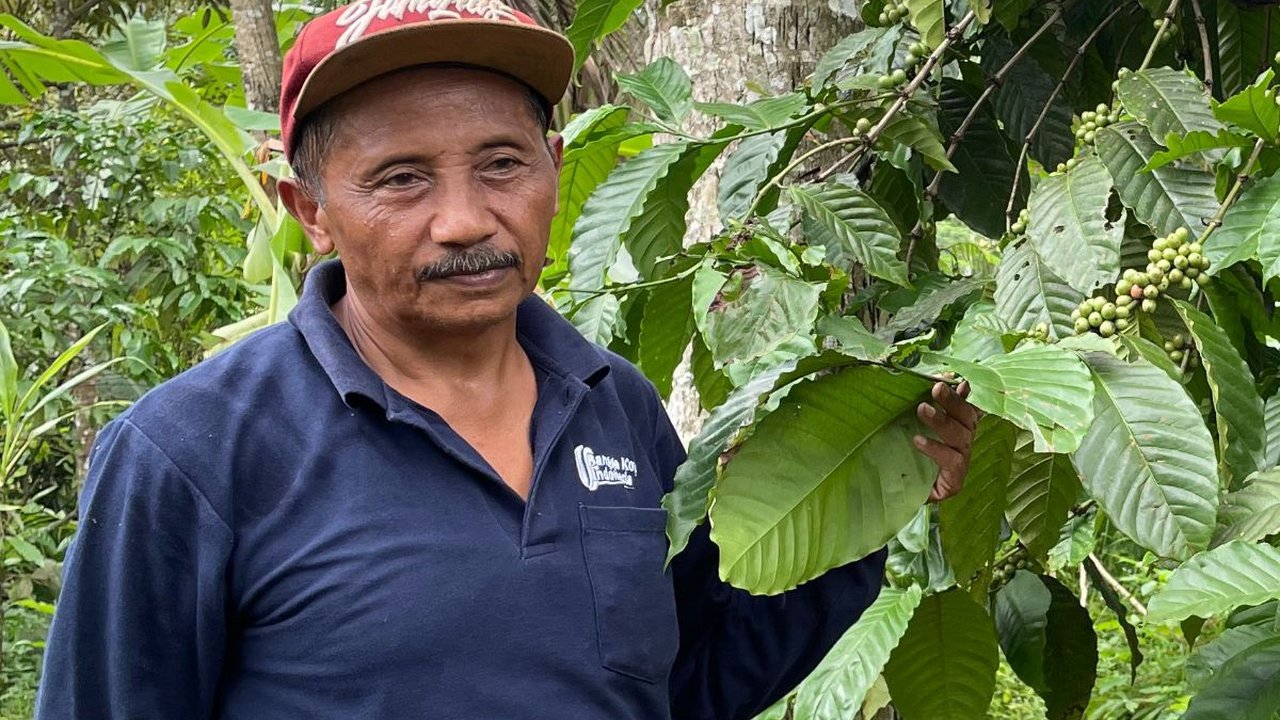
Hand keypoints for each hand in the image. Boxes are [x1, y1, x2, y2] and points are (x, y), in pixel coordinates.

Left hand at [913, 380, 976, 501]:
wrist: (901, 495)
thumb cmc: (909, 458)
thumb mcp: (911, 428)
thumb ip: (924, 408)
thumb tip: (932, 383)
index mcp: (957, 429)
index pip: (965, 408)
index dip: (964, 395)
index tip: (959, 381)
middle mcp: (963, 444)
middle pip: (966, 418)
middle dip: (952, 402)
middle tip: (936, 388)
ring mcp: (962, 462)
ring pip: (960, 437)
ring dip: (942, 421)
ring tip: (922, 409)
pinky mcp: (955, 481)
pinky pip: (952, 461)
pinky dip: (936, 449)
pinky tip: (918, 440)